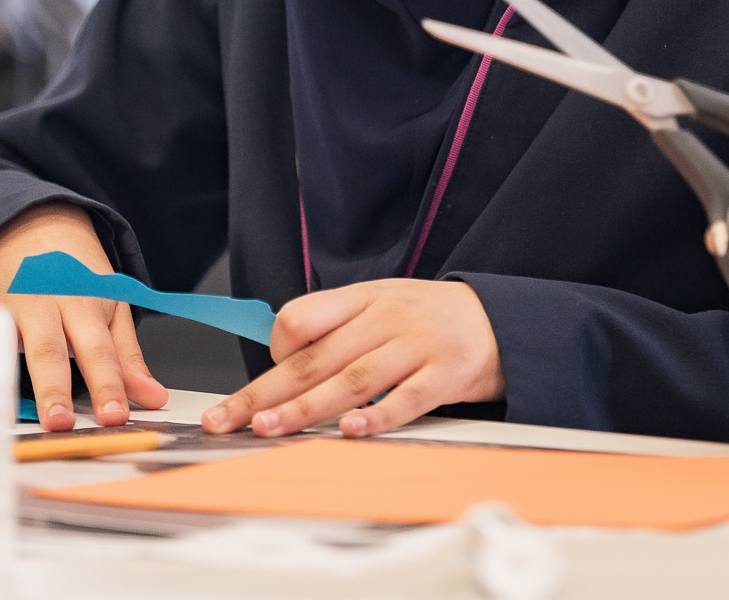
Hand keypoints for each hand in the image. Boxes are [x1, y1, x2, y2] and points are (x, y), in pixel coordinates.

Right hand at [0, 203, 167, 430]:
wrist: (33, 223)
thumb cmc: (75, 271)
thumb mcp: (111, 304)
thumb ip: (128, 356)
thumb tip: (153, 398)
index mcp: (87, 302)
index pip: (100, 350)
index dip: (108, 385)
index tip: (115, 417)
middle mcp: (48, 304)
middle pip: (53, 351)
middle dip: (57, 389)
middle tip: (63, 426)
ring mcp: (11, 307)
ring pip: (12, 348)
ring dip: (16, 385)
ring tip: (22, 421)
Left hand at [201, 279, 503, 438]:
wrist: (499, 320)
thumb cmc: (428, 319)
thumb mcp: (381, 304)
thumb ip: (337, 327)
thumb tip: (281, 365)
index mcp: (363, 297)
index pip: (302, 317)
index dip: (275, 351)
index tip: (259, 385)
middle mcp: (387, 317)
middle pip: (316, 357)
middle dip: (267, 392)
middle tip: (229, 419)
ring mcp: (417, 344)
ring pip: (353, 379)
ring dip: (307, 408)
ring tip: (272, 428)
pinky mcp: (446, 373)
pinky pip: (407, 398)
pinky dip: (378, 417)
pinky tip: (351, 431)